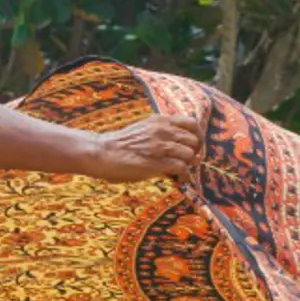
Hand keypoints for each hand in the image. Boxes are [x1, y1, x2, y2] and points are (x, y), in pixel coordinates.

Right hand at [86, 115, 202, 183]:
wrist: (102, 152)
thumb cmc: (121, 143)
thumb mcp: (144, 128)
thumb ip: (161, 131)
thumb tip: (178, 142)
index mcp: (160, 121)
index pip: (192, 123)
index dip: (197, 136)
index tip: (194, 146)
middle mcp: (163, 131)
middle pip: (194, 140)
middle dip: (195, 152)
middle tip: (189, 161)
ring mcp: (160, 147)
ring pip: (190, 154)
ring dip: (189, 165)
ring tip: (182, 171)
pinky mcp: (157, 163)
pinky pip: (182, 169)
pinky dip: (184, 176)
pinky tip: (179, 180)